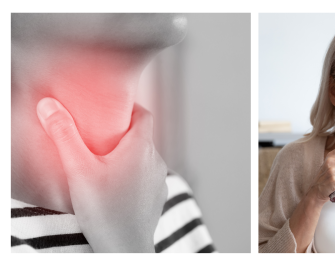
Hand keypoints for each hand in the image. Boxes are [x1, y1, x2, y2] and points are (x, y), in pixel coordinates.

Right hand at [36, 98, 166, 251]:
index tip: (110, 109)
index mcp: (141, 147)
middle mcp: (156, 161)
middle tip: (97, 136)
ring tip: (102, 162)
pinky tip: (114, 186)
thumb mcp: (78, 168)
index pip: (144, 115)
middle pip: (142, 137)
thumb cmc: (104, 209)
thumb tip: (49, 105)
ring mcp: (160, 181)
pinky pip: (146, 179)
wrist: (125, 247)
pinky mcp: (158, 198)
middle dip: (121, 133)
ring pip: (144, 159)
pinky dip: (133, 176)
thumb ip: (64, 135)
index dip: (129, 108)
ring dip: (127, 156)